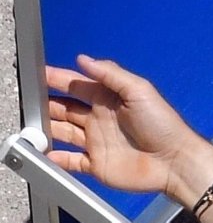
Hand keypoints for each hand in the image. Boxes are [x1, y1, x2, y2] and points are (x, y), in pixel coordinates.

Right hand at [44, 56, 212, 199]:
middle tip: (28, 101)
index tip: (38, 74)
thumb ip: (111, 74)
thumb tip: (83, 59)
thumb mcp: (140, 91)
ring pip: (63, 133)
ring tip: (29, 126)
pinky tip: (43, 155)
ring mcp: (96, 142)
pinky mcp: (96, 164)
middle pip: (65, 109)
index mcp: (109, 99)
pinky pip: (70, 161)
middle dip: (46, 104)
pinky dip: (55, 158)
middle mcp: (100, 119)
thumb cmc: (163, 124)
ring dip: (47, 129)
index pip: (77, 85)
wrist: (173, 161)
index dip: (58, 79)